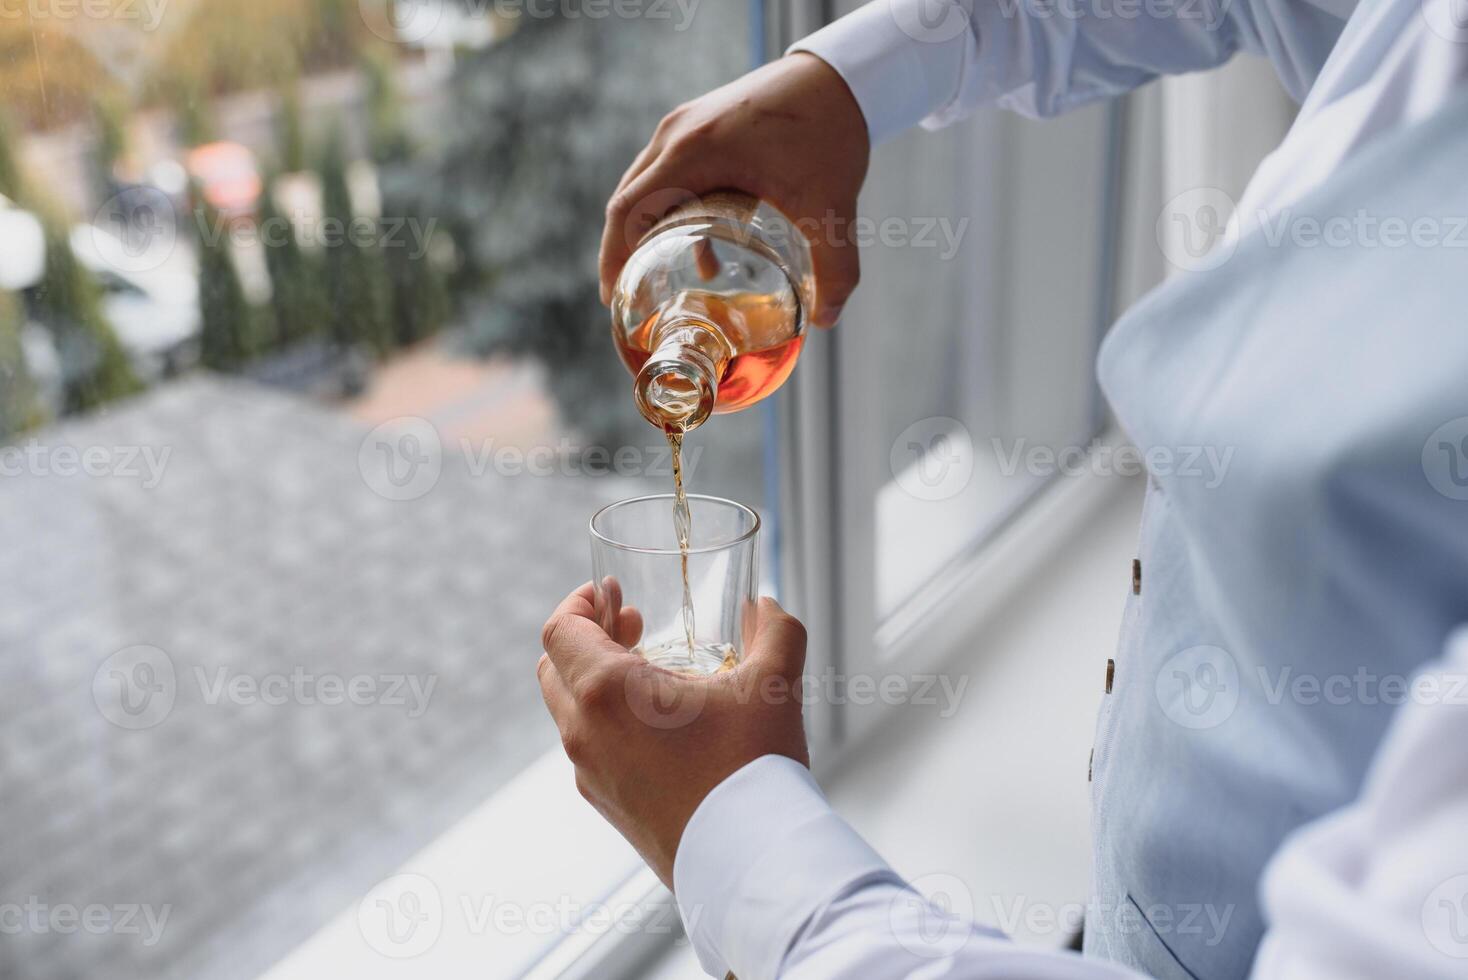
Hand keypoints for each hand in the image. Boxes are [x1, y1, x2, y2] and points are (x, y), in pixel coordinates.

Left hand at [537, 583, 809, 887]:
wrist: (750, 862)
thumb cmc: (752, 768)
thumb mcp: (773, 685)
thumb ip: (776, 631)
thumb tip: (769, 606)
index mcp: (606, 692)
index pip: (559, 630)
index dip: (579, 602)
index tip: (610, 594)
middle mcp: (584, 733)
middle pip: (554, 667)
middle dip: (587, 637)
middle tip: (634, 626)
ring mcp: (590, 774)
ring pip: (570, 711)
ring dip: (597, 681)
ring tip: (655, 675)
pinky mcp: (607, 805)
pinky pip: (590, 749)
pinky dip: (609, 722)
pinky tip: (664, 727)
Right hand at [599, 52, 870, 326]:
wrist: (840, 76)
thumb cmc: (829, 130)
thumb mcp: (831, 205)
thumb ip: (835, 265)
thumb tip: (828, 318)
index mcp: (695, 152)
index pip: (629, 209)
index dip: (613, 257)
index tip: (614, 298)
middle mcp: (678, 134)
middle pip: (628, 200)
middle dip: (623, 251)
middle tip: (630, 298)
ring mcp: (686, 125)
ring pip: (645, 186)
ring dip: (647, 231)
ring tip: (659, 278)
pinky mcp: (700, 125)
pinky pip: (668, 174)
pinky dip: (672, 212)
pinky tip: (705, 252)